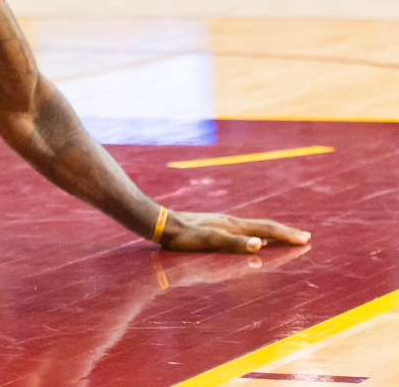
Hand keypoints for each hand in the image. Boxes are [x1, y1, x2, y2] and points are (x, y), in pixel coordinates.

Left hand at [159, 210, 309, 253]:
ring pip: (254, 227)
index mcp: (234, 226)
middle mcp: (231, 222)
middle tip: (305, 236)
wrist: (161, 224)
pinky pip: (243, 229)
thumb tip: (259, 245)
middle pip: (264, 226)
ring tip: (284, 236)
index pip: (267, 230)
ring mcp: (222, 223)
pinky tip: (252, 238)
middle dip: (285, 232)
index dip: (286, 235)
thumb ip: (233, 244)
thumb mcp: (209, 242)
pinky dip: (256, 233)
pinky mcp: (214, 225)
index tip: (306, 239)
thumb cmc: (184, 237)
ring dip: (272, 232)